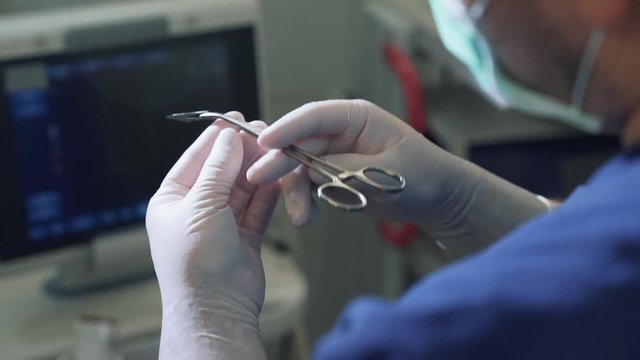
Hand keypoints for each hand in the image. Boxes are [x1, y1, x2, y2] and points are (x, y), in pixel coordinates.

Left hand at [146, 112, 278, 358]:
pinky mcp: (244, 236)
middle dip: (240, 153)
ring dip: (256, 171)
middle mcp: (195, 209)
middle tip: (261, 133)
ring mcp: (221, 223)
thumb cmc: (196, 261)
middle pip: (221, 171)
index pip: (195, 160)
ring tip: (273, 151)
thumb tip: (228, 136)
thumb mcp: (202, 206)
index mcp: (172, 200)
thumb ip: (218, 169)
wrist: (216, 307)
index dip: (215, 139)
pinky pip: (257, 207)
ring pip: (241, 188)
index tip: (234, 119)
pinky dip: (266, 192)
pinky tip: (277, 177)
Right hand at [247, 99, 467, 225]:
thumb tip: (308, 170)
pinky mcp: (332, 178)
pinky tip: (308, 217)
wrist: (439, 201)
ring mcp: (333, 156)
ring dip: (294, 192)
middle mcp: (340, 133)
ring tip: (302, 217)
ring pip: (298, 169)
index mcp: (356, 117)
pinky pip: (307, 187)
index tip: (265, 141)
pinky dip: (304, 202)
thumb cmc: (425, 175)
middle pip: (299, 143)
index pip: (314, 117)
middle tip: (257, 178)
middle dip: (280, 162)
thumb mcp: (387, 171)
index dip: (287, 127)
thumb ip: (346, 168)